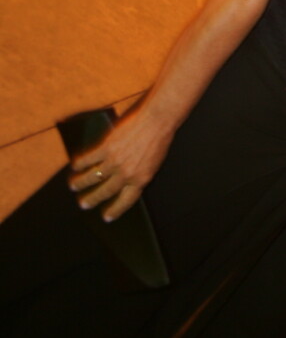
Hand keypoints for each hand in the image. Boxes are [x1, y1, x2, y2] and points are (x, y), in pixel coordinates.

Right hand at [67, 107, 173, 221]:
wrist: (158, 119)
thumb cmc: (160, 138)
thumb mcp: (153, 162)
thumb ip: (139, 172)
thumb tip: (123, 180)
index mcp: (142, 179)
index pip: (126, 201)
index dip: (115, 210)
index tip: (107, 217)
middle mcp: (126, 174)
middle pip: (105, 192)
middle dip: (92, 200)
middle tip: (84, 204)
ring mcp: (115, 161)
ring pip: (92, 177)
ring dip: (81, 183)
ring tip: (74, 186)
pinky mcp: (106, 148)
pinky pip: (88, 160)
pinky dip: (79, 164)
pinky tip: (75, 166)